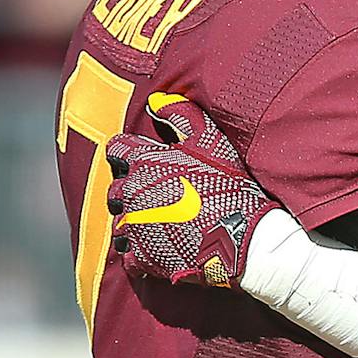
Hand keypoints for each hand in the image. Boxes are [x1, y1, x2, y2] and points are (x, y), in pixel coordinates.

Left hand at [106, 95, 278, 287]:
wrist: (242, 236)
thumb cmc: (227, 185)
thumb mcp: (210, 140)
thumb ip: (180, 114)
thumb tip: (155, 101)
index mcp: (143, 162)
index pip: (115, 150)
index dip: (127, 154)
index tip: (142, 163)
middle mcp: (131, 192)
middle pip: (114, 189)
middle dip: (130, 191)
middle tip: (157, 197)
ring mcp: (134, 226)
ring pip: (119, 224)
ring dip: (134, 223)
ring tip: (159, 225)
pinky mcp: (142, 257)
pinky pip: (128, 255)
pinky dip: (139, 253)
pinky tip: (160, 249)